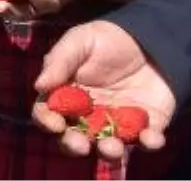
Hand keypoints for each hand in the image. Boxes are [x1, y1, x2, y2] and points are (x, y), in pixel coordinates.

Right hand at [33, 20, 174, 160]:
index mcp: (66, 95)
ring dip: (109, 152)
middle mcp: (88, 115)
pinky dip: (149, 143)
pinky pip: (147, 141)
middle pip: (74, 138)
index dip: (47, 121)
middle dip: (74, 145)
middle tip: (80, 145)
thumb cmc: (105, 39)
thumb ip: (59, 61)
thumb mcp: (79, 41)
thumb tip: (38, 86)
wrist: (147, 39)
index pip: (48, 113)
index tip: (54, 123)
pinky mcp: (146, 125)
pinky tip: (151, 137)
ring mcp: (117, 123)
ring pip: (108, 147)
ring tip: (111, 147)